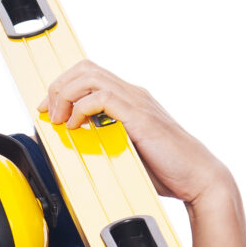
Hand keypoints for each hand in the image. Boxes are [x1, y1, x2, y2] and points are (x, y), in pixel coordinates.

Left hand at [39, 60, 228, 204]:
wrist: (198, 177)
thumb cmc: (168, 171)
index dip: (62, 86)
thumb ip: (105, 143)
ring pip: (89, 77)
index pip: (89, 74)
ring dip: (65, 96)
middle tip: (49, 114)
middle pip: (84, 68)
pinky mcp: (139, 117)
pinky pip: (101, 98)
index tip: (47, 109)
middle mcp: (132, 95)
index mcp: (130, 100)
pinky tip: (78, 127)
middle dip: (58, 88)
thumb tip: (76, 148)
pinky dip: (81, 109)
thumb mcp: (128, 153)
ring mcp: (136, 103)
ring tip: (60, 121)